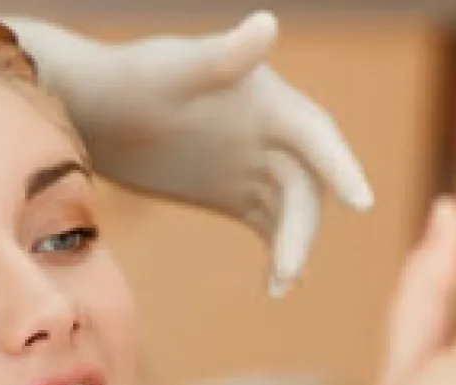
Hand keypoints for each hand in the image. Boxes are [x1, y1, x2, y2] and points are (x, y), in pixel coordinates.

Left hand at [4, 12, 373, 295]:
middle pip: (305, 184)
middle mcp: (272, 134)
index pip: (315, 134)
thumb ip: (221, 55)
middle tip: (289, 271)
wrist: (94, 112)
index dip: (341, 166)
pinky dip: (279, 254)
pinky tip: (275, 287)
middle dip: (304, 227)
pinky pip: (270, 227)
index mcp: (268, 100)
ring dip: (295, 247)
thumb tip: (266, 22)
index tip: (361, 203)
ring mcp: (255, 167)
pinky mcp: (235, 195)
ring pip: (292, 211)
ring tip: (282, 285)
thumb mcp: (174, 68)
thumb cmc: (132, 78)